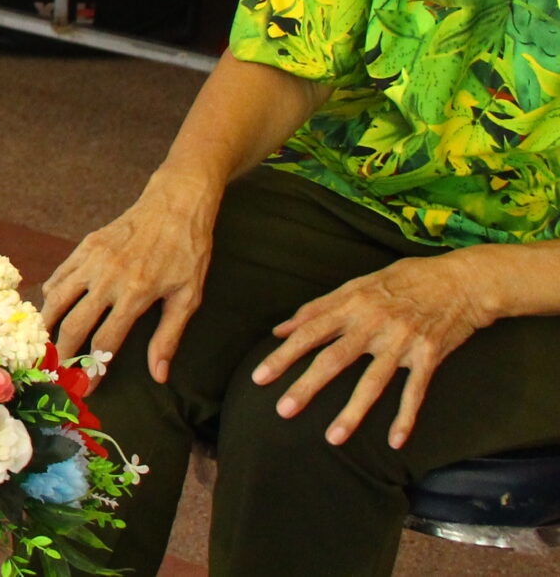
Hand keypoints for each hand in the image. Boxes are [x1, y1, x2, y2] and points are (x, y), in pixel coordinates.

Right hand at [41, 176, 218, 381]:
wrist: (175, 204)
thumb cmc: (188, 253)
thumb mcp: (188, 297)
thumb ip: (168, 337)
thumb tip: (158, 374)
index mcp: (136, 294)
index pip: (106, 341)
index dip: (94, 369)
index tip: (86, 389)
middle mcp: (108, 278)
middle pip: (74, 323)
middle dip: (63, 353)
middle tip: (56, 373)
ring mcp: (92, 260)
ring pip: (57, 298)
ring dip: (47, 325)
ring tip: (43, 345)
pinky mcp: (85, 246)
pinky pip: (60, 274)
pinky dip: (51, 294)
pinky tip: (50, 308)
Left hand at [251, 251, 491, 448]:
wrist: (461, 281)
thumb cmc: (405, 280)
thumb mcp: (359, 283)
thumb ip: (319, 308)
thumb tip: (281, 328)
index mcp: (352, 304)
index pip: (309, 332)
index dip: (283, 355)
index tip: (260, 377)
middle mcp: (374, 324)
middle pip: (334, 359)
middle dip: (307, 386)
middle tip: (282, 411)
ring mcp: (402, 342)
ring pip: (372, 382)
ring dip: (352, 412)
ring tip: (332, 438)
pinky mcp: (429, 357)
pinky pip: (414, 392)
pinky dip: (405, 417)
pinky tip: (394, 441)